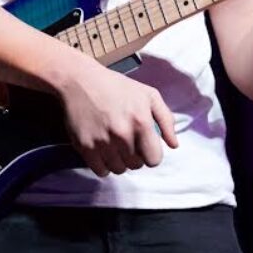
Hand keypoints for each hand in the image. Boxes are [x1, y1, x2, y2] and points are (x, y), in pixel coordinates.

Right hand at [57, 58, 177, 176]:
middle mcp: (123, 135)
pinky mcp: (84, 147)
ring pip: (119, 170)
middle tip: (127, 142)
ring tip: (114, 145)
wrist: (79, 80)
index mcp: (141, 122)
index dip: (151, 154)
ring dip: (119, 161)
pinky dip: (103, 165)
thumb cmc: (116, 86)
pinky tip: (103, 151)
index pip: (154, 159)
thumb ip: (166, 120)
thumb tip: (174, 145)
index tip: (144, 146)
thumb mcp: (148, 95)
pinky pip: (100, 171)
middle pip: (136, 166)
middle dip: (134, 156)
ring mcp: (102, 142)